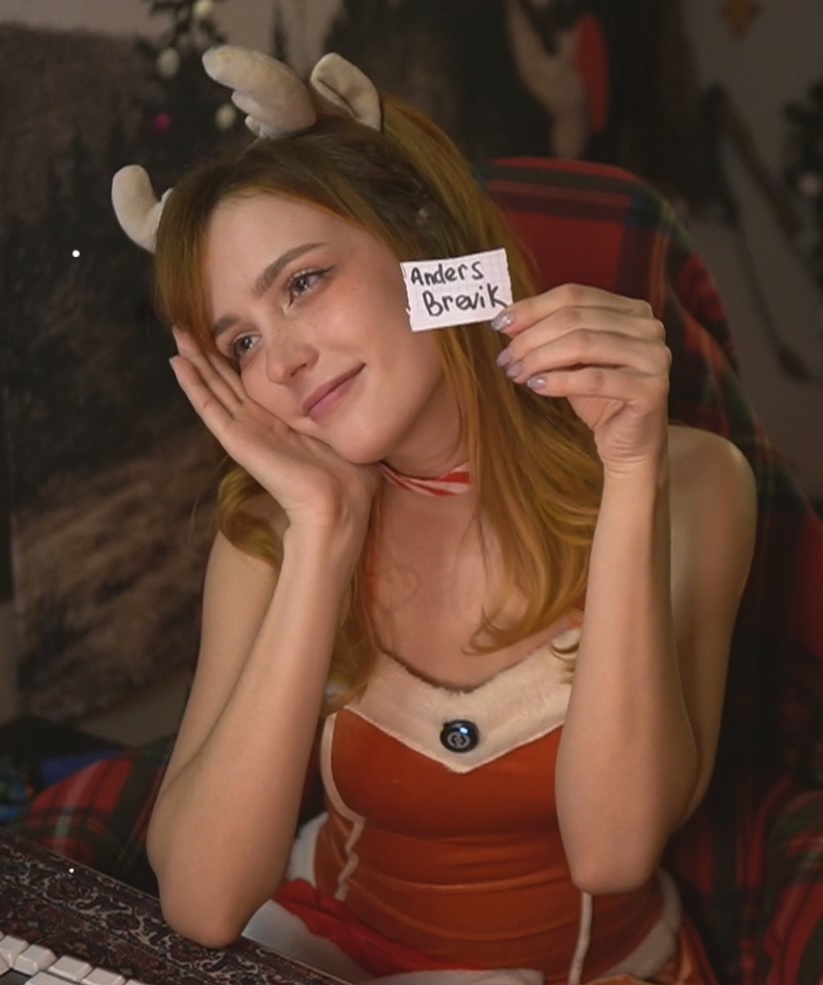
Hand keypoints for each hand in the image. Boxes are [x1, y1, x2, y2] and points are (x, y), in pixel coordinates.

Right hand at [170, 330, 378, 552]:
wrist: (338, 505)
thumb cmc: (348, 480)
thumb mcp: (343, 437)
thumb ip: (338, 417)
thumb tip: (356, 398)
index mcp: (281, 426)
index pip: (250, 389)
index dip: (234, 364)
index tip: (223, 339)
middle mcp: (258, 427)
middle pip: (225, 384)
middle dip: (206, 356)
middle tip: (186, 330)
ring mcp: (244, 433)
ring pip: (212, 390)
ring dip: (194, 363)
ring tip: (177, 337)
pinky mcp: (237, 440)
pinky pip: (209, 407)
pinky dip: (192, 386)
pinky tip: (177, 364)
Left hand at [494, 285, 670, 476]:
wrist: (628, 444)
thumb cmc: (599, 398)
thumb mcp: (570, 361)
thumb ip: (548, 335)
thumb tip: (508, 321)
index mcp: (631, 310)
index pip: (574, 295)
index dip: (532, 308)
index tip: (499, 324)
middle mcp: (648, 327)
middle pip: (575, 319)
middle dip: (531, 338)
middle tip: (505, 358)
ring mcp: (654, 356)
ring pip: (582, 345)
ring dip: (540, 358)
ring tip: (516, 374)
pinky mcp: (652, 388)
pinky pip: (594, 379)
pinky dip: (559, 381)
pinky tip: (536, 386)